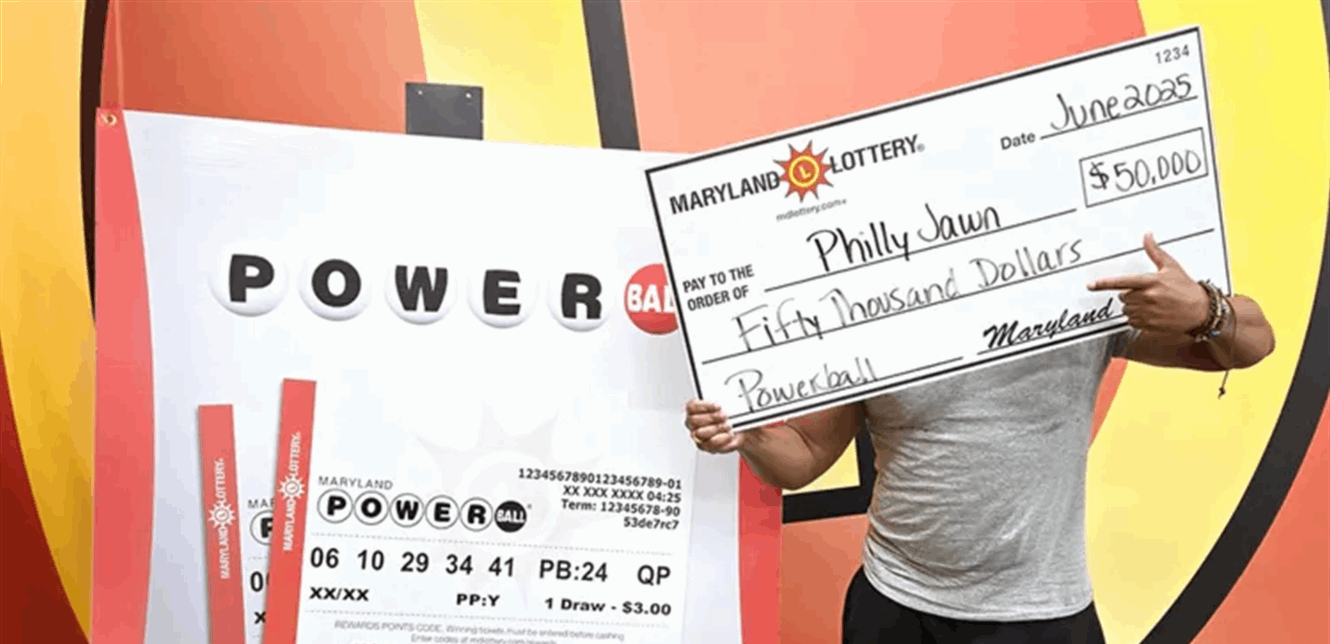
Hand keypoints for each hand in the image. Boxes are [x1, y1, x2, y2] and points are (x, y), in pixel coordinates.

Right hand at [684, 400, 744, 453]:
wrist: (736, 429)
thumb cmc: (727, 414)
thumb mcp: (725, 404)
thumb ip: (722, 402)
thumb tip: (725, 403)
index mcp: (693, 410)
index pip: (691, 407)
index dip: (704, 406)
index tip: (717, 405)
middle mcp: (692, 424)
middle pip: (694, 420)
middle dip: (711, 417)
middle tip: (724, 415)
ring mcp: (697, 436)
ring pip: (700, 433)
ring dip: (717, 428)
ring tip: (728, 425)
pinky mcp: (705, 447)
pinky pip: (710, 444)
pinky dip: (722, 439)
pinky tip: (729, 434)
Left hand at [1087, 232, 1208, 333]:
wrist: (1201, 311)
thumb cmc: (1187, 288)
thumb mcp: (1171, 267)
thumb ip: (1155, 251)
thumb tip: (1147, 235)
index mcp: (1151, 282)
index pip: (1122, 282)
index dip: (1104, 284)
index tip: (1091, 285)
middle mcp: (1148, 297)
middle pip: (1123, 297)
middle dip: (1130, 295)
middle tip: (1146, 293)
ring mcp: (1149, 313)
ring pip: (1126, 310)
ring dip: (1133, 307)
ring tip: (1150, 304)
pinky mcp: (1150, 325)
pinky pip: (1132, 322)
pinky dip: (1137, 318)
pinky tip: (1150, 314)